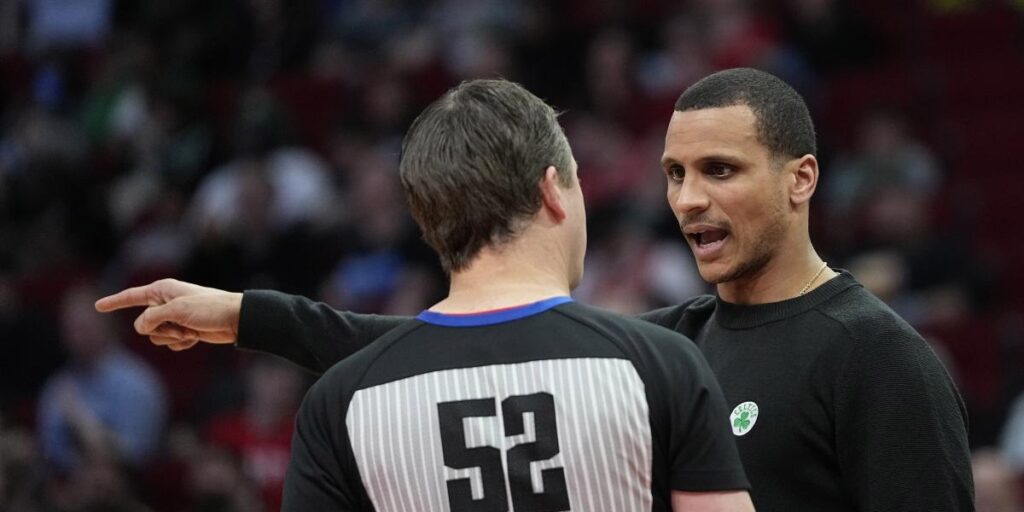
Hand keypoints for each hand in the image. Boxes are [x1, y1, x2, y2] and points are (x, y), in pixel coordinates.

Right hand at [95, 279, 242, 350]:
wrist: (235, 320)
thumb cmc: (209, 308)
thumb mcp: (177, 310)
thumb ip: (152, 318)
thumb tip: (140, 328)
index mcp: (162, 290)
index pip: (131, 296)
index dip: (114, 302)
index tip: (97, 307)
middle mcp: (165, 303)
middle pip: (143, 325)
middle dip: (161, 330)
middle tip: (183, 325)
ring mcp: (173, 318)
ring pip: (155, 337)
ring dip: (173, 338)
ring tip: (191, 331)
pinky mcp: (183, 331)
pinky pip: (170, 344)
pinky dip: (181, 344)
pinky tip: (196, 338)